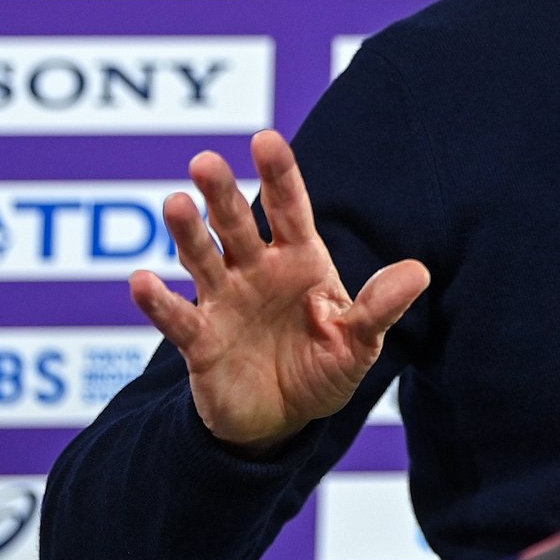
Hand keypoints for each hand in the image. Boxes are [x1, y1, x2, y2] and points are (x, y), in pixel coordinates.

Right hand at [129, 130, 429, 452]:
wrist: (283, 420)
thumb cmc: (322, 368)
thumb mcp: (359, 342)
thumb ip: (379, 308)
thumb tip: (418, 272)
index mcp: (299, 261)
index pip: (289, 209)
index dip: (278, 175)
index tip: (265, 139)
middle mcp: (256, 271)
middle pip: (236, 225)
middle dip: (222, 194)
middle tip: (205, 161)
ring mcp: (224, 302)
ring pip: (202, 260)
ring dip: (187, 234)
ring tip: (175, 203)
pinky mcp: (200, 342)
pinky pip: (177, 319)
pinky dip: (158, 302)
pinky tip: (141, 281)